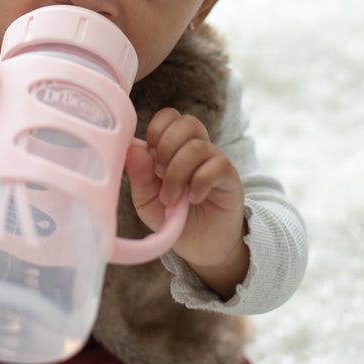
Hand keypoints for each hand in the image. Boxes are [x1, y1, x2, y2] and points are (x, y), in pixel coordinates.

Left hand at [124, 108, 248, 298]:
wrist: (199, 248)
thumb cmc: (170, 217)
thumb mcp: (146, 199)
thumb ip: (139, 174)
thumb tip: (132, 147)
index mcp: (174, 146)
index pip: (170, 116)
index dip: (157, 129)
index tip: (149, 155)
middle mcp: (197, 149)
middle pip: (188, 122)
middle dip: (166, 147)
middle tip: (158, 175)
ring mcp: (215, 162)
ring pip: (199, 146)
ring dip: (177, 172)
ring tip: (171, 198)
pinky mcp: (230, 179)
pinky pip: (218, 166)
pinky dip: (200, 182)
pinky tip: (193, 199)